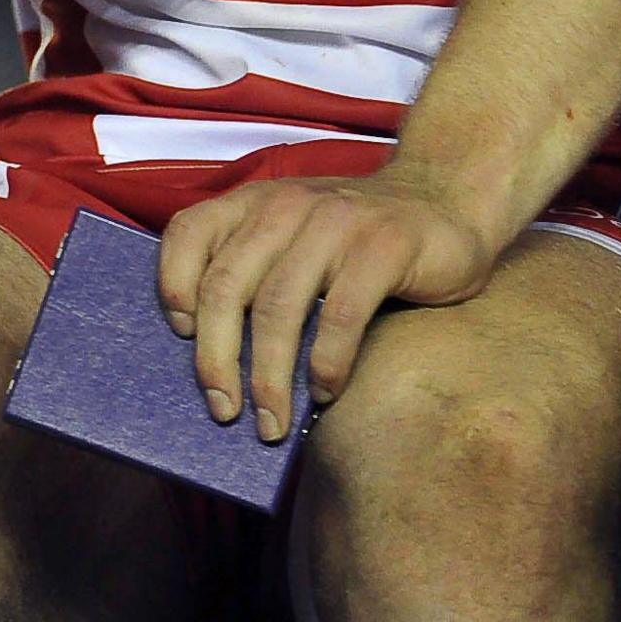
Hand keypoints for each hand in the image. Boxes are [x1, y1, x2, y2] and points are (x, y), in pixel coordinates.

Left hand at [158, 167, 497, 441]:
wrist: (446, 198)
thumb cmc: (358, 237)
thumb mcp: (297, 235)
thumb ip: (256, 268)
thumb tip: (211, 358)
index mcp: (257, 201)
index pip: (189, 234)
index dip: (173, 288)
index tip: (181, 338)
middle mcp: (288, 204)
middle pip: (227, 286)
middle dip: (217, 360)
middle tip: (223, 410)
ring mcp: (336, 221)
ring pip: (278, 308)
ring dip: (269, 378)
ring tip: (271, 422)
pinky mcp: (384, 244)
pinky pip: (340, 316)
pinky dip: (326, 364)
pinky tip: (324, 392)